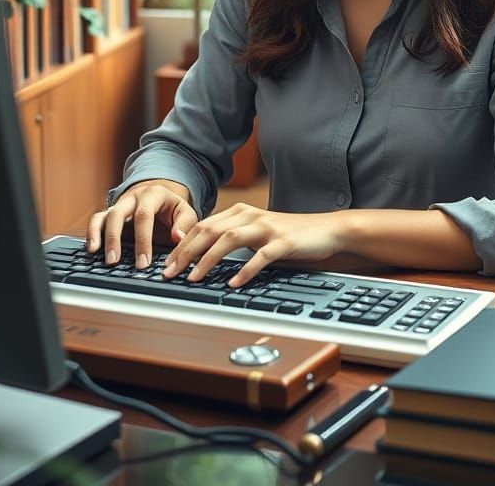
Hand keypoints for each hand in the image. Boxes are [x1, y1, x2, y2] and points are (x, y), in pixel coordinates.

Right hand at [86, 179, 197, 269]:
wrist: (162, 198)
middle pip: (118, 214)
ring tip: (99, 255)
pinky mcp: (110, 213)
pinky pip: (96, 220)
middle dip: (115, 239)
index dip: (142, 240)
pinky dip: (92, 233)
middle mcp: (133, 197)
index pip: (144, 215)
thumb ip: (185, 224)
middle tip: (114, 261)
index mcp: (153, 194)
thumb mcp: (185, 212)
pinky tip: (92, 250)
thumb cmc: (173, 209)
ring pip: (105, 216)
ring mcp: (120, 205)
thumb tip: (177, 237)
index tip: (143, 263)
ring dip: (100, 236)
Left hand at [166, 204, 347, 287]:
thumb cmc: (290, 233)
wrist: (327, 229)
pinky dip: (245, 270)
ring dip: (207, 259)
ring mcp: (267, 228)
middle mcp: (250, 216)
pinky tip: (233, 283)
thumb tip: (202, 255)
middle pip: (210, 230)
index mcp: (241, 212)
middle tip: (169, 273)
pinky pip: (260, 256)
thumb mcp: (257, 231)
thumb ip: (234, 237)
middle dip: (186, 252)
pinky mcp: (284, 242)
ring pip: (229, 239)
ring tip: (193, 278)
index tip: (166, 263)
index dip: (182, 244)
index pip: (203, 226)